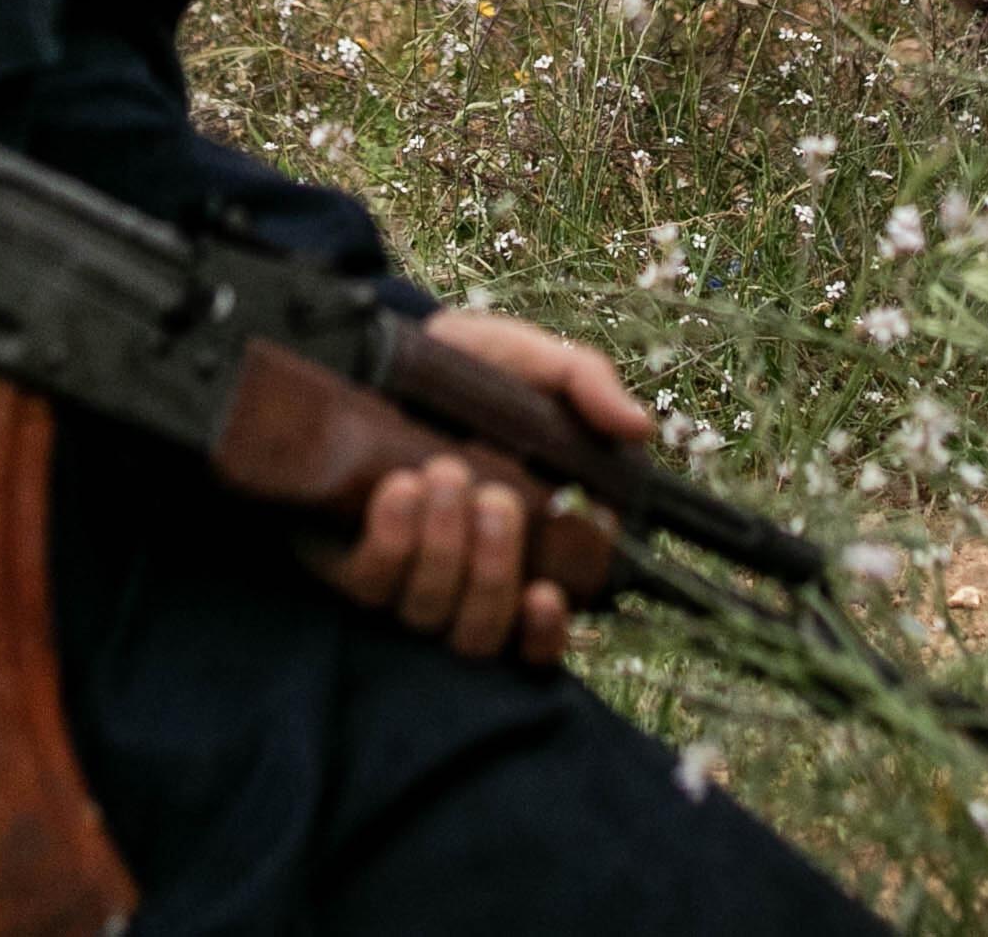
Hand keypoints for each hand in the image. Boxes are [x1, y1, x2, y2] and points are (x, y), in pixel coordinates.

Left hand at [314, 310, 649, 663]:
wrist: (389, 347)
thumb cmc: (475, 370)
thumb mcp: (535, 364)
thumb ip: (587, 387)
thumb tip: (638, 427)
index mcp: (522, 555)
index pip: (536, 639)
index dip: (542, 633)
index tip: (547, 593)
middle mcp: (461, 582)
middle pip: (479, 634)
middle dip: (489, 573)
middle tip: (494, 498)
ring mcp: (404, 575)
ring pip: (427, 614)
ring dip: (443, 551)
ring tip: (445, 473)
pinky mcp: (350, 557)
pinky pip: (368, 584)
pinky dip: (391, 544)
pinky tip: (400, 491)